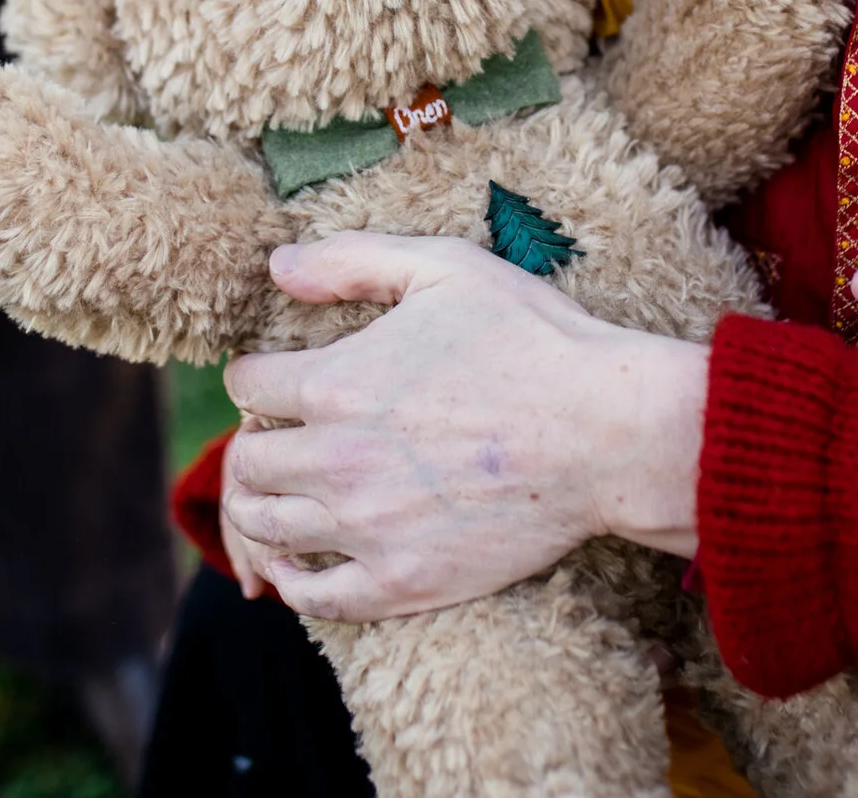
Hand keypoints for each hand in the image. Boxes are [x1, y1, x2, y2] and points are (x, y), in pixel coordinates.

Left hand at [220, 232, 707, 623]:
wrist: (610, 433)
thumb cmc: (534, 339)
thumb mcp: (444, 268)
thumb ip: (351, 260)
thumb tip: (276, 265)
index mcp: (336, 383)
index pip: (247, 385)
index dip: (258, 375)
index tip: (276, 380)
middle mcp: (337, 459)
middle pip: (248, 462)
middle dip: (254, 443)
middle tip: (276, 439)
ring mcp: (367, 528)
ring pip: (267, 527)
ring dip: (258, 509)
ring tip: (276, 498)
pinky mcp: (403, 581)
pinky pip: (315, 596)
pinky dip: (291, 580)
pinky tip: (293, 563)